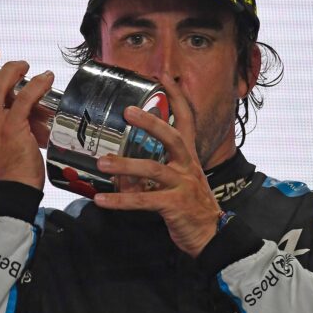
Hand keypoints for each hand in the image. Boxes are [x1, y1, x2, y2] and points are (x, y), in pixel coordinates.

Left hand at [93, 73, 220, 257]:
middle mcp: (188, 166)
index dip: (177, 96)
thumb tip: (122, 165)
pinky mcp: (175, 206)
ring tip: (102, 162)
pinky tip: (101, 199)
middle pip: (173, 138)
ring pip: (154, 170)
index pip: (187, 119)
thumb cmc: (190, 206)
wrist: (211, 236)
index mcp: (188, 157)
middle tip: (128, 112)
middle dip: (152, 123)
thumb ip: (153, 169)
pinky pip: (144, 201)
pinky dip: (120, 201)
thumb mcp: (177, 180)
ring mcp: (183, 185)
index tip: (164, 76)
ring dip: (126, 165)